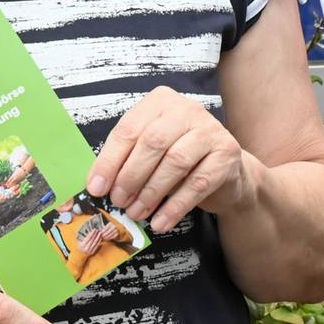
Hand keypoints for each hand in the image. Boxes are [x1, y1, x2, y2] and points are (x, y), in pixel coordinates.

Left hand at [88, 87, 253, 232]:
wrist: (226, 172)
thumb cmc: (180, 160)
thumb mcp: (151, 152)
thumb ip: (128, 160)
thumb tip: (98, 185)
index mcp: (160, 101)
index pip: (129, 129)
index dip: (109, 161)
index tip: (96, 188)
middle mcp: (187, 109)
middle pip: (152, 142)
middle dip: (130, 176)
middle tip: (119, 202)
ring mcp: (210, 129)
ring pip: (175, 162)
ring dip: (151, 193)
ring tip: (137, 213)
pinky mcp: (226, 153)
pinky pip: (197, 183)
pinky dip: (175, 206)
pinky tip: (161, 222)